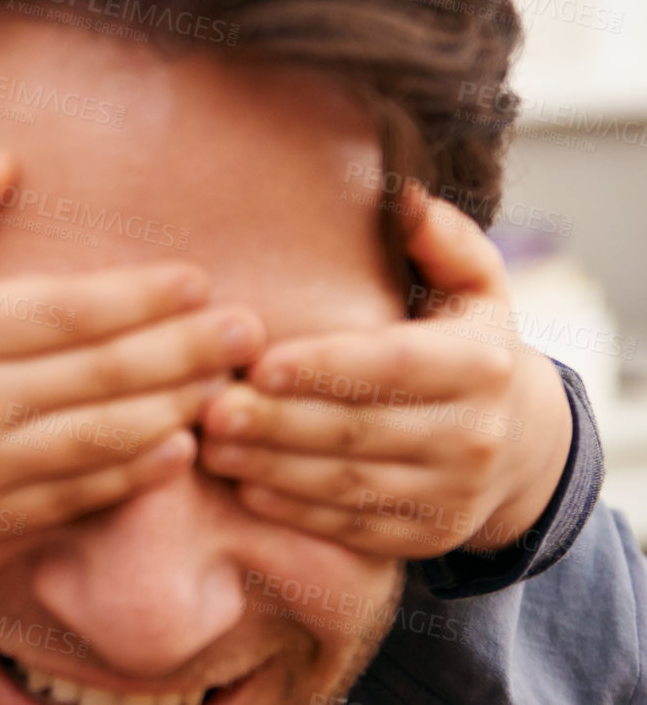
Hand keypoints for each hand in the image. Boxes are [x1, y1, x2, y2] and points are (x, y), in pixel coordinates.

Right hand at [0, 150, 265, 545]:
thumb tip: (2, 162)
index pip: (66, 312)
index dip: (140, 296)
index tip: (196, 277)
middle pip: (101, 377)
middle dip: (184, 351)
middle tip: (247, 330)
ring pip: (100, 442)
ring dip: (173, 411)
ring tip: (229, 383)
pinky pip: (72, 498)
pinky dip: (131, 477)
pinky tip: (176, 448)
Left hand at [196, 186, 572, 557]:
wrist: (522, 442)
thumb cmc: (469, 340)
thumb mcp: (474, 283)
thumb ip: (440, 238)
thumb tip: (401, 194)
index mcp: (481, 366)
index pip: (392, 365)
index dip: (324, 366)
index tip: (258, 361)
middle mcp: (474, 436)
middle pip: (360, 431)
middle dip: (278, 422)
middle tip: (208, 408)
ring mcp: (452, 495)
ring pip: (349, 483)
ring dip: (273, 467)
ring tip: (209, 444)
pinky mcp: (427, 537)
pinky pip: (353, 528)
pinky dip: (297, 511)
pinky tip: (245, 485)